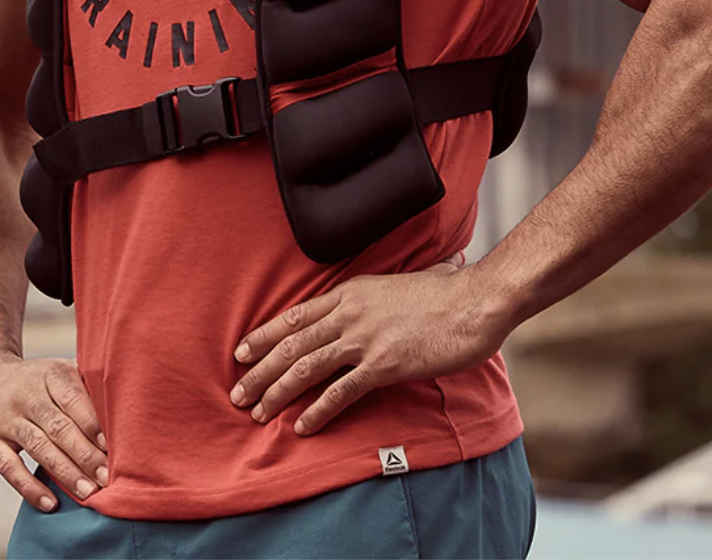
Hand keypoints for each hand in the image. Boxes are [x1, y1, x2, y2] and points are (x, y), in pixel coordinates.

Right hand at [0, 353, 108, 511]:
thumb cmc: (31, 382)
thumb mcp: (54, 371)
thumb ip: (85, 384)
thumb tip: (126, 405)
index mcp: (49, 374)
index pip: (75, 400)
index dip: (95, 424)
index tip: (115, 447)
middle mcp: (26, 394)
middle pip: (60, 426)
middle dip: (86, 454)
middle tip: (107, 477)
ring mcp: (5, 418)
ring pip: (39, 447)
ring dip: (65, 472)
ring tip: (88, 493)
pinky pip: (10, 468)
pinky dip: (31, 487)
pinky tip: (51, 503)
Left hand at [230, 254, 503, 435]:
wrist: (473, 302)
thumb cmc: (444, 295)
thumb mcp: (396, 284)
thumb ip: (382, 293)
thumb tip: (374, 296)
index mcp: (351, 292)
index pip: (295, 315)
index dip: (265, 335)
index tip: (241, 352)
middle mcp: (349, 313)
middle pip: (292, 343)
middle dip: (260, 371)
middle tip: (238, 394)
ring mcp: (364, 339)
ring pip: (307, 367)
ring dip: (278, 392)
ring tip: (258, 413)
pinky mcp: (383, 365)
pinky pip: (341, 392)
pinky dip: (317, 411)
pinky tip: (302, 426)